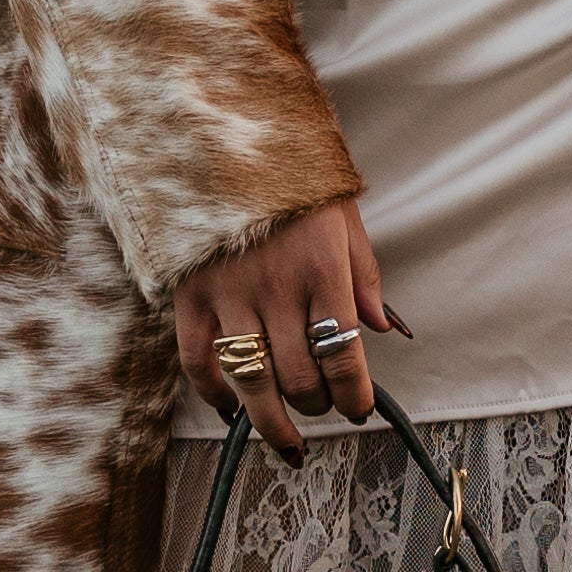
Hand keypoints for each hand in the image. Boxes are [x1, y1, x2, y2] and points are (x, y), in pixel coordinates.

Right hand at [173, 197, 395, 460]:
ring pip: (252, 381)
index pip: (344, 356)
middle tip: (324, 409)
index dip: (354, 396)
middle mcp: (276, 289)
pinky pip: (198, 361)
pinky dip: (215, 393)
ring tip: (287, 441)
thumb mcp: (344, 214)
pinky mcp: (189, 294)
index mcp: (322, 269)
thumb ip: (364, 274)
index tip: (359, 410)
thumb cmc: (291, 174)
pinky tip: (232, 409)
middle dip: (318, 405)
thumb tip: (382, 328)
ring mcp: (228, 294)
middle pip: (301, 377)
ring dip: (271, 421)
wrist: (222, 131)